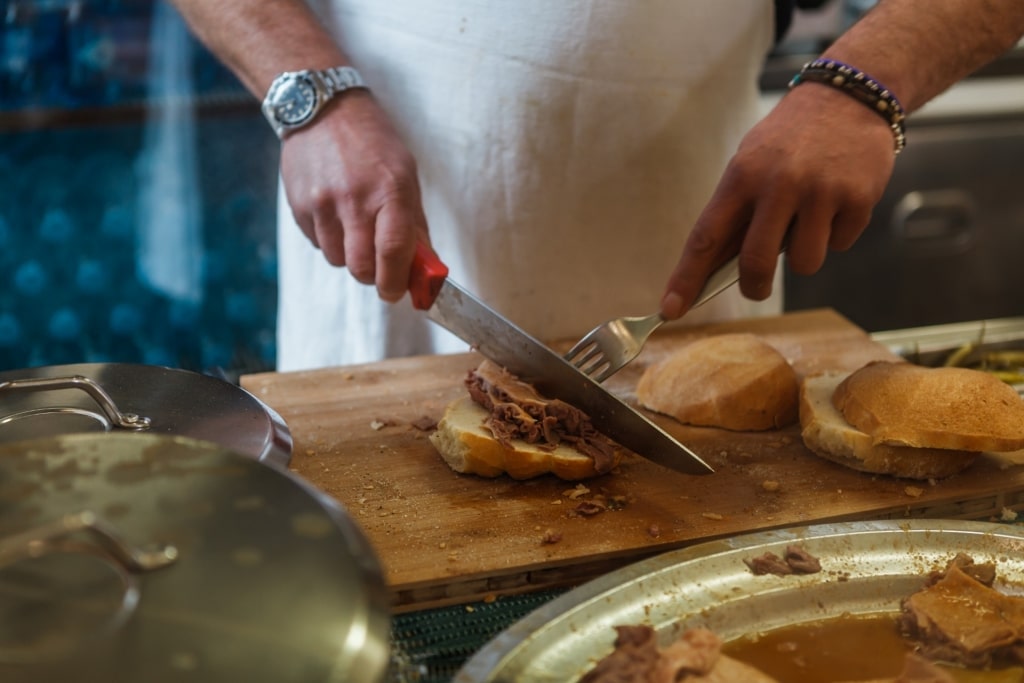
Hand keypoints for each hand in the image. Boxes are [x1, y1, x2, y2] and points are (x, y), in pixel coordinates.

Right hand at [279, 91, 429, 301]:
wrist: (323, 110)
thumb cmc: (373, 145)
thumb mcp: (406, 176)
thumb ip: (415, 226)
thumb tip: (426, 269)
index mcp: (389, 191)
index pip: (393, 252)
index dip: (396, 282)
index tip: (397, 292)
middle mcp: (354, 199)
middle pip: (362, 268)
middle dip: (373, 276)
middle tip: (379, 267)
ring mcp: (322, 203)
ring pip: (338, 260)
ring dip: (350, 256)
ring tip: (356, 226)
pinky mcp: (300, 206)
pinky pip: (318, 244)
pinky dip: (331, 240)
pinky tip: (335, 213)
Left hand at [660, 84, 896, 318]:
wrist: (851, 95)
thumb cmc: (791, 138)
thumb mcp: (751, 161)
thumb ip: (737, 211)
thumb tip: (716, 268)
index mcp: (742, 175)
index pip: (706, 237)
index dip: (686, 278)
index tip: (671, 309)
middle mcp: (779, 183)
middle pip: (755, 263)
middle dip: (753, 287)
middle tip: (755, 289)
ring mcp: (820, 192)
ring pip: (804, 263)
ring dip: (804, 256)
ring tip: (809, 221)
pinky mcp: (857, 199)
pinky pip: (840, 244)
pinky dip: (837, 234)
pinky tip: (837, 201)